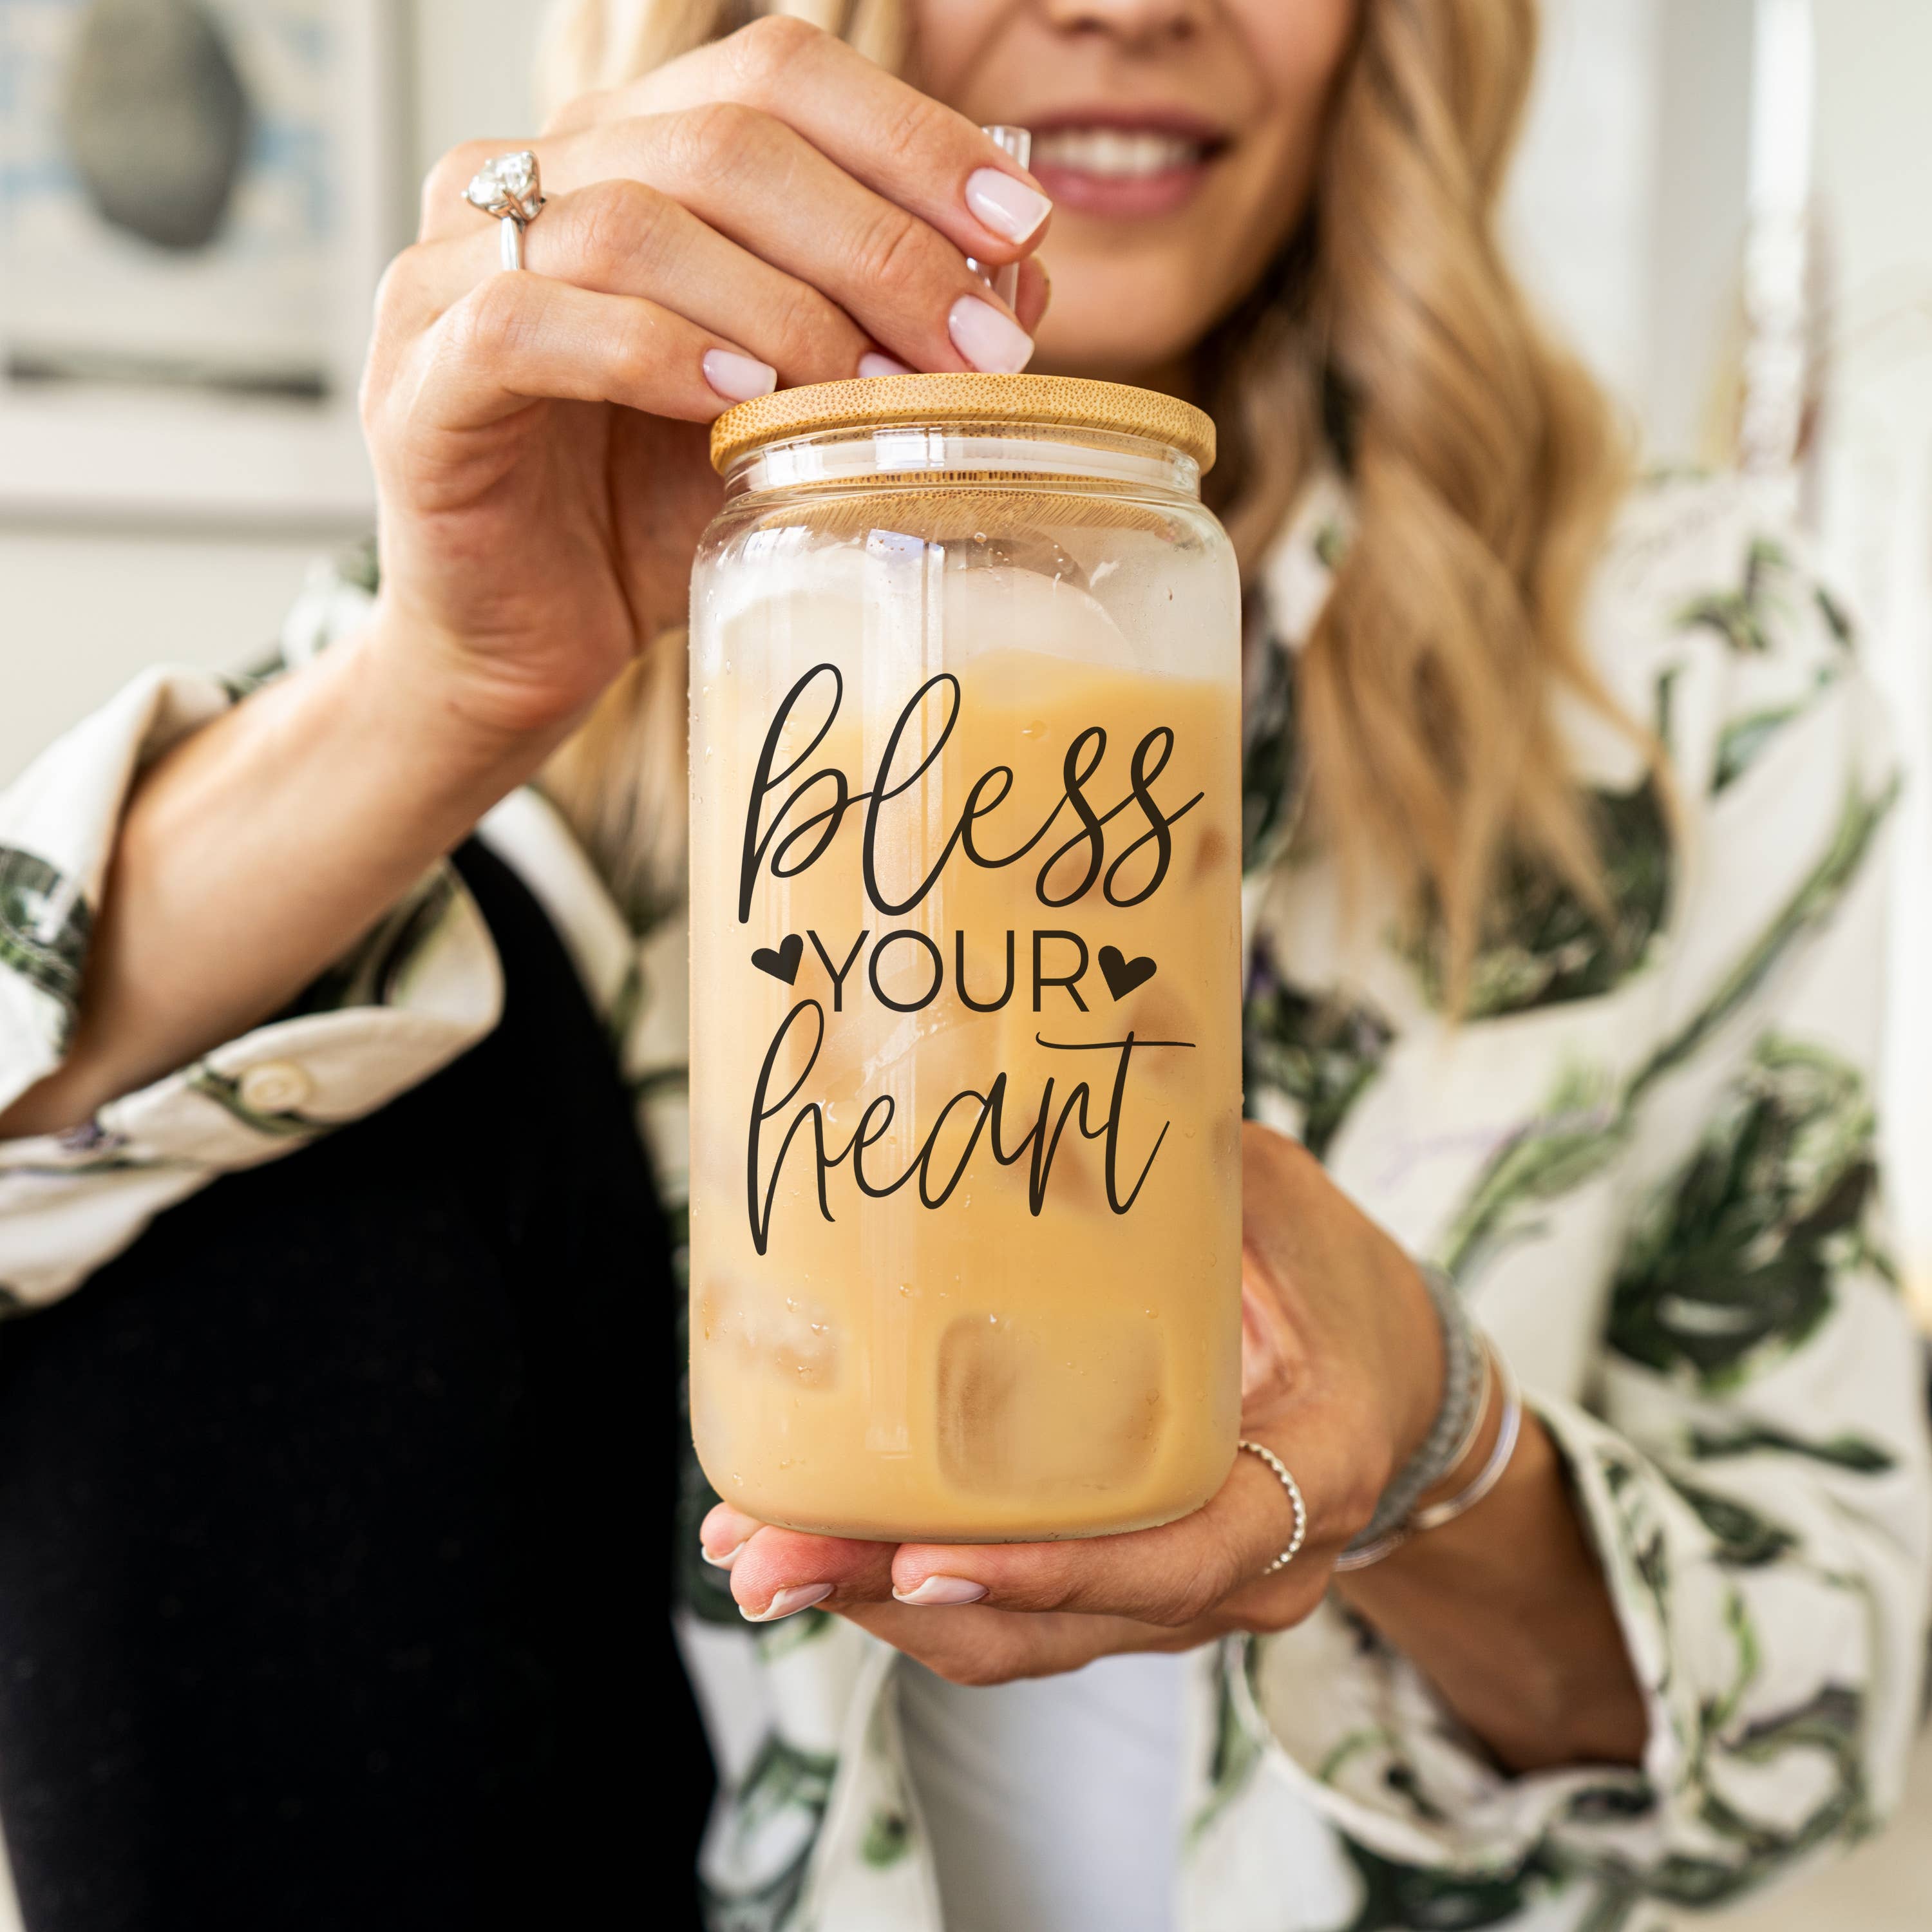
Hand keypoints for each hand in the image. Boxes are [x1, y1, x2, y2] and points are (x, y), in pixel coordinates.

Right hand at [360, 16, 1051, 746]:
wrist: (522, 643)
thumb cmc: (645, 515)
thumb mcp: (788, 416)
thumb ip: (879, 338)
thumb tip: (1021, 286)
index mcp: (626, 156)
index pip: (775, 77)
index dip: (909, 140)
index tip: (1022, 233)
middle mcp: (531, 181)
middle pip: (722, 139)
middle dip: (876, 242)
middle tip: (975, 347)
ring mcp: (454, 269)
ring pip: (633, 223)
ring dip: (781, 305)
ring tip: (871, 386)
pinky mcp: (419, 375)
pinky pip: (529, 322)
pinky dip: (651, 353)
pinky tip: (738, 405)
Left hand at [699, 1122, 1441, 1683]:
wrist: (1395, 1383)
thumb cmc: (1338, 1281)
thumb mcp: (1284, 1206)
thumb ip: (1183, 1170)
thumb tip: (1042, 1090)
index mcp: (1306, 1473)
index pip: (1179, 1555)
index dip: (1054, 1568)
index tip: (924, 1558)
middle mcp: (1247, 1569)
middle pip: (1061, 1622)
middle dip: (900, 1598)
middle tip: (765, 1562)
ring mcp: (1183, 1595)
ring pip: (1023, 1637)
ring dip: (882, 1602)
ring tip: (754, 1556)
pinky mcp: (1129, 1587)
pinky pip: (1020, 1613)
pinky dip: (917, 1584)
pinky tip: (825, 1539)